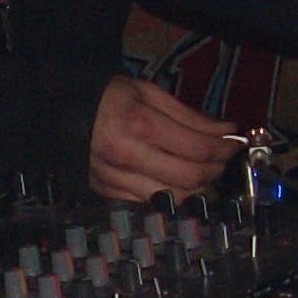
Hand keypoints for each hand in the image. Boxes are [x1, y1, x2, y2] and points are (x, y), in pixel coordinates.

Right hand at [89, 76, 234, 201]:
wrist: (65, 112)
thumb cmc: (110, 99)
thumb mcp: (151, 94)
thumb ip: (190, 117)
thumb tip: (225, 132)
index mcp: (139, 125)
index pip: (197, 148)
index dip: (223, 149)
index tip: (232, 145)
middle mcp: (127, 156)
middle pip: (189, 178)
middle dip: (214, 171)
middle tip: (220, 161)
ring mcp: (115, 178)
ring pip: (172, 198)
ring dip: (196, 189)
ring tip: (203, 174)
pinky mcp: (107, 192)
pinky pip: (149, 204)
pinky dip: (170, 196)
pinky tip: (177, 183)